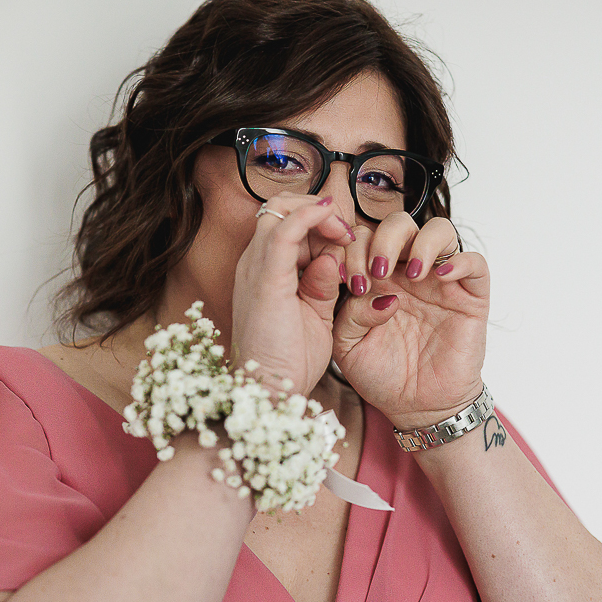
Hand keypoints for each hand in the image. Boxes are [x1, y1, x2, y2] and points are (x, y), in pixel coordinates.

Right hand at [230, 193, 354, 395]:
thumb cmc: (289, 361)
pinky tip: (337, 225)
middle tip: (347, 234)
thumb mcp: (315, 316)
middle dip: (319, 212)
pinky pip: (286, 228)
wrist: (271, 392)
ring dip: (319, 212)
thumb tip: (335, 260)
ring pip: (282, 208)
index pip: (287, 225)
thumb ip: (323, 286)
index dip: (320, 225)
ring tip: (344, 233)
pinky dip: (312, 216)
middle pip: (282, 209)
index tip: (347, 243)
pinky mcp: (266, 277)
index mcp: (263, 271)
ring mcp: (256, 266)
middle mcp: (253, 262)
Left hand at [332, 214, 489, 428]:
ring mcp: (441, 281)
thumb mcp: (347, 345)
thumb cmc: (380, 374)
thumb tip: (370, 289)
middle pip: (399, 224)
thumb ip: (346, 312)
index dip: (351, 248)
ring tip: (411, 274)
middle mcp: (407, 271)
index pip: (363, 237)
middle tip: (374, 273)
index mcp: (375, 276)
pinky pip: (475, 263)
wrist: (415, 407)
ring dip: (421, 244)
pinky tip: (441, 277)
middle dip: (382, 240)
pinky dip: (460, 261)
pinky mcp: (470, 297)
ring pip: (439, 230)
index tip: (345, 280)